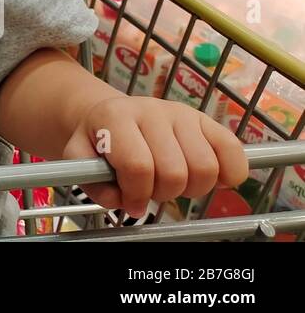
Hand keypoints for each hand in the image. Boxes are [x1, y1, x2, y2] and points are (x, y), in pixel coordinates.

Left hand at [63, 96, 248, 218]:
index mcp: (115, 117)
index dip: (137, 194)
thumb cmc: (99, 141)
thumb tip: (122, 200)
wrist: (111, 114)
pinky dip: (228, 174)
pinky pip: (233, 151)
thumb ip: (93, 182)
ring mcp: (181, 113)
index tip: (131, 203)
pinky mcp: (206, 120)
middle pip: (174, 171)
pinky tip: (208, 178)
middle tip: (152, 190)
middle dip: (163, 193)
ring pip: (205, 167)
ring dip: (191, 188)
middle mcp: (150, 109)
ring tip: (173, 182)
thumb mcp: (80, 157)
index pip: (139, 166)